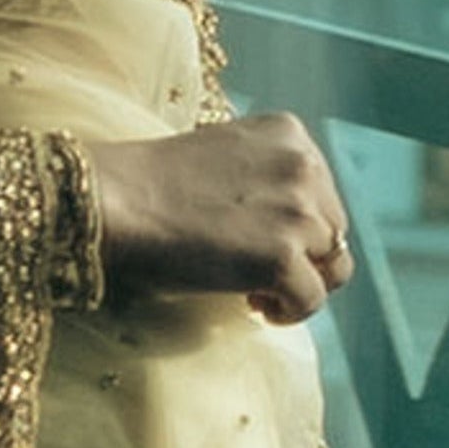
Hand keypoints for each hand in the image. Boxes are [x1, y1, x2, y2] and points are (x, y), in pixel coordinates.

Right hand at [87, 114, 354, 326]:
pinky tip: (255, 306)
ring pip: (333, 268)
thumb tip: (289, 227)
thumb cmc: (150, 184)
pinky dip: (288, 313)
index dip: (298, 227)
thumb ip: (265, 178)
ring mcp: (296, 211)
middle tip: (257, 274)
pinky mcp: (281, 256)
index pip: (324, 193)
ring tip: (255, 292)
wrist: (113, 202)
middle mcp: (303, 166)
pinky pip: (311, 301)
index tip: (260, 240)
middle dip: (304, 257)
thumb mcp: (223, 158)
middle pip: (335, 231)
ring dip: (298, 285)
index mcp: (289, 134)